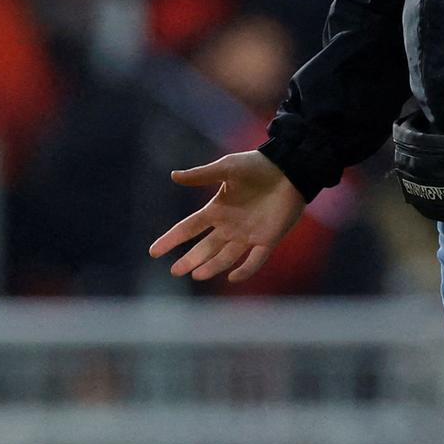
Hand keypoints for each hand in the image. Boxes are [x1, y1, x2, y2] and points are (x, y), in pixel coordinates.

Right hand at [148, 151, 305, 283]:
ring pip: (226, 257)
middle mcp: (229, 225)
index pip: (188, 228)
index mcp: (217, 209)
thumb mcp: (226, 167)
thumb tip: (173, 176)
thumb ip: (201, 175)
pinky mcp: (268, 239)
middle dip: (190, 260)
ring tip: (196, 275)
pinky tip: (232, 277)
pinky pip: (255, 259)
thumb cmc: (256, 165)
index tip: (154, 252)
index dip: (171, 239)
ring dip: (212, 266)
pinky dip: (245, 270)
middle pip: (205, 248)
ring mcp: (248, 234)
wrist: (289, 168)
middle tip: (174, 272)